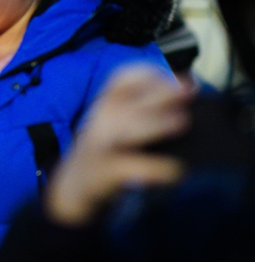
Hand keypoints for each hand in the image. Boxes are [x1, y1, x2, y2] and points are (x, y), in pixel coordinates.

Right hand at [45, 66, 190, 226]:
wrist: (73, 187)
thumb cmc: (104, 151)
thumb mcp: (116, 122)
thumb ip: (143, 107)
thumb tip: (189, 88)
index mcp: (105, 106)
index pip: (121, 79)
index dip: (148, 74)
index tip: (175, 77)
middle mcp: (100, 121)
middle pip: (126, 100)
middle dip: (160, 93)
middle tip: (189, 91)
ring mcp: (100, 147)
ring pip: (124, 129)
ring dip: (154, 123)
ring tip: (180, 122)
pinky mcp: (104, 172)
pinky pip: (129, 167)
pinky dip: (154, 168)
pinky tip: (173, 169)